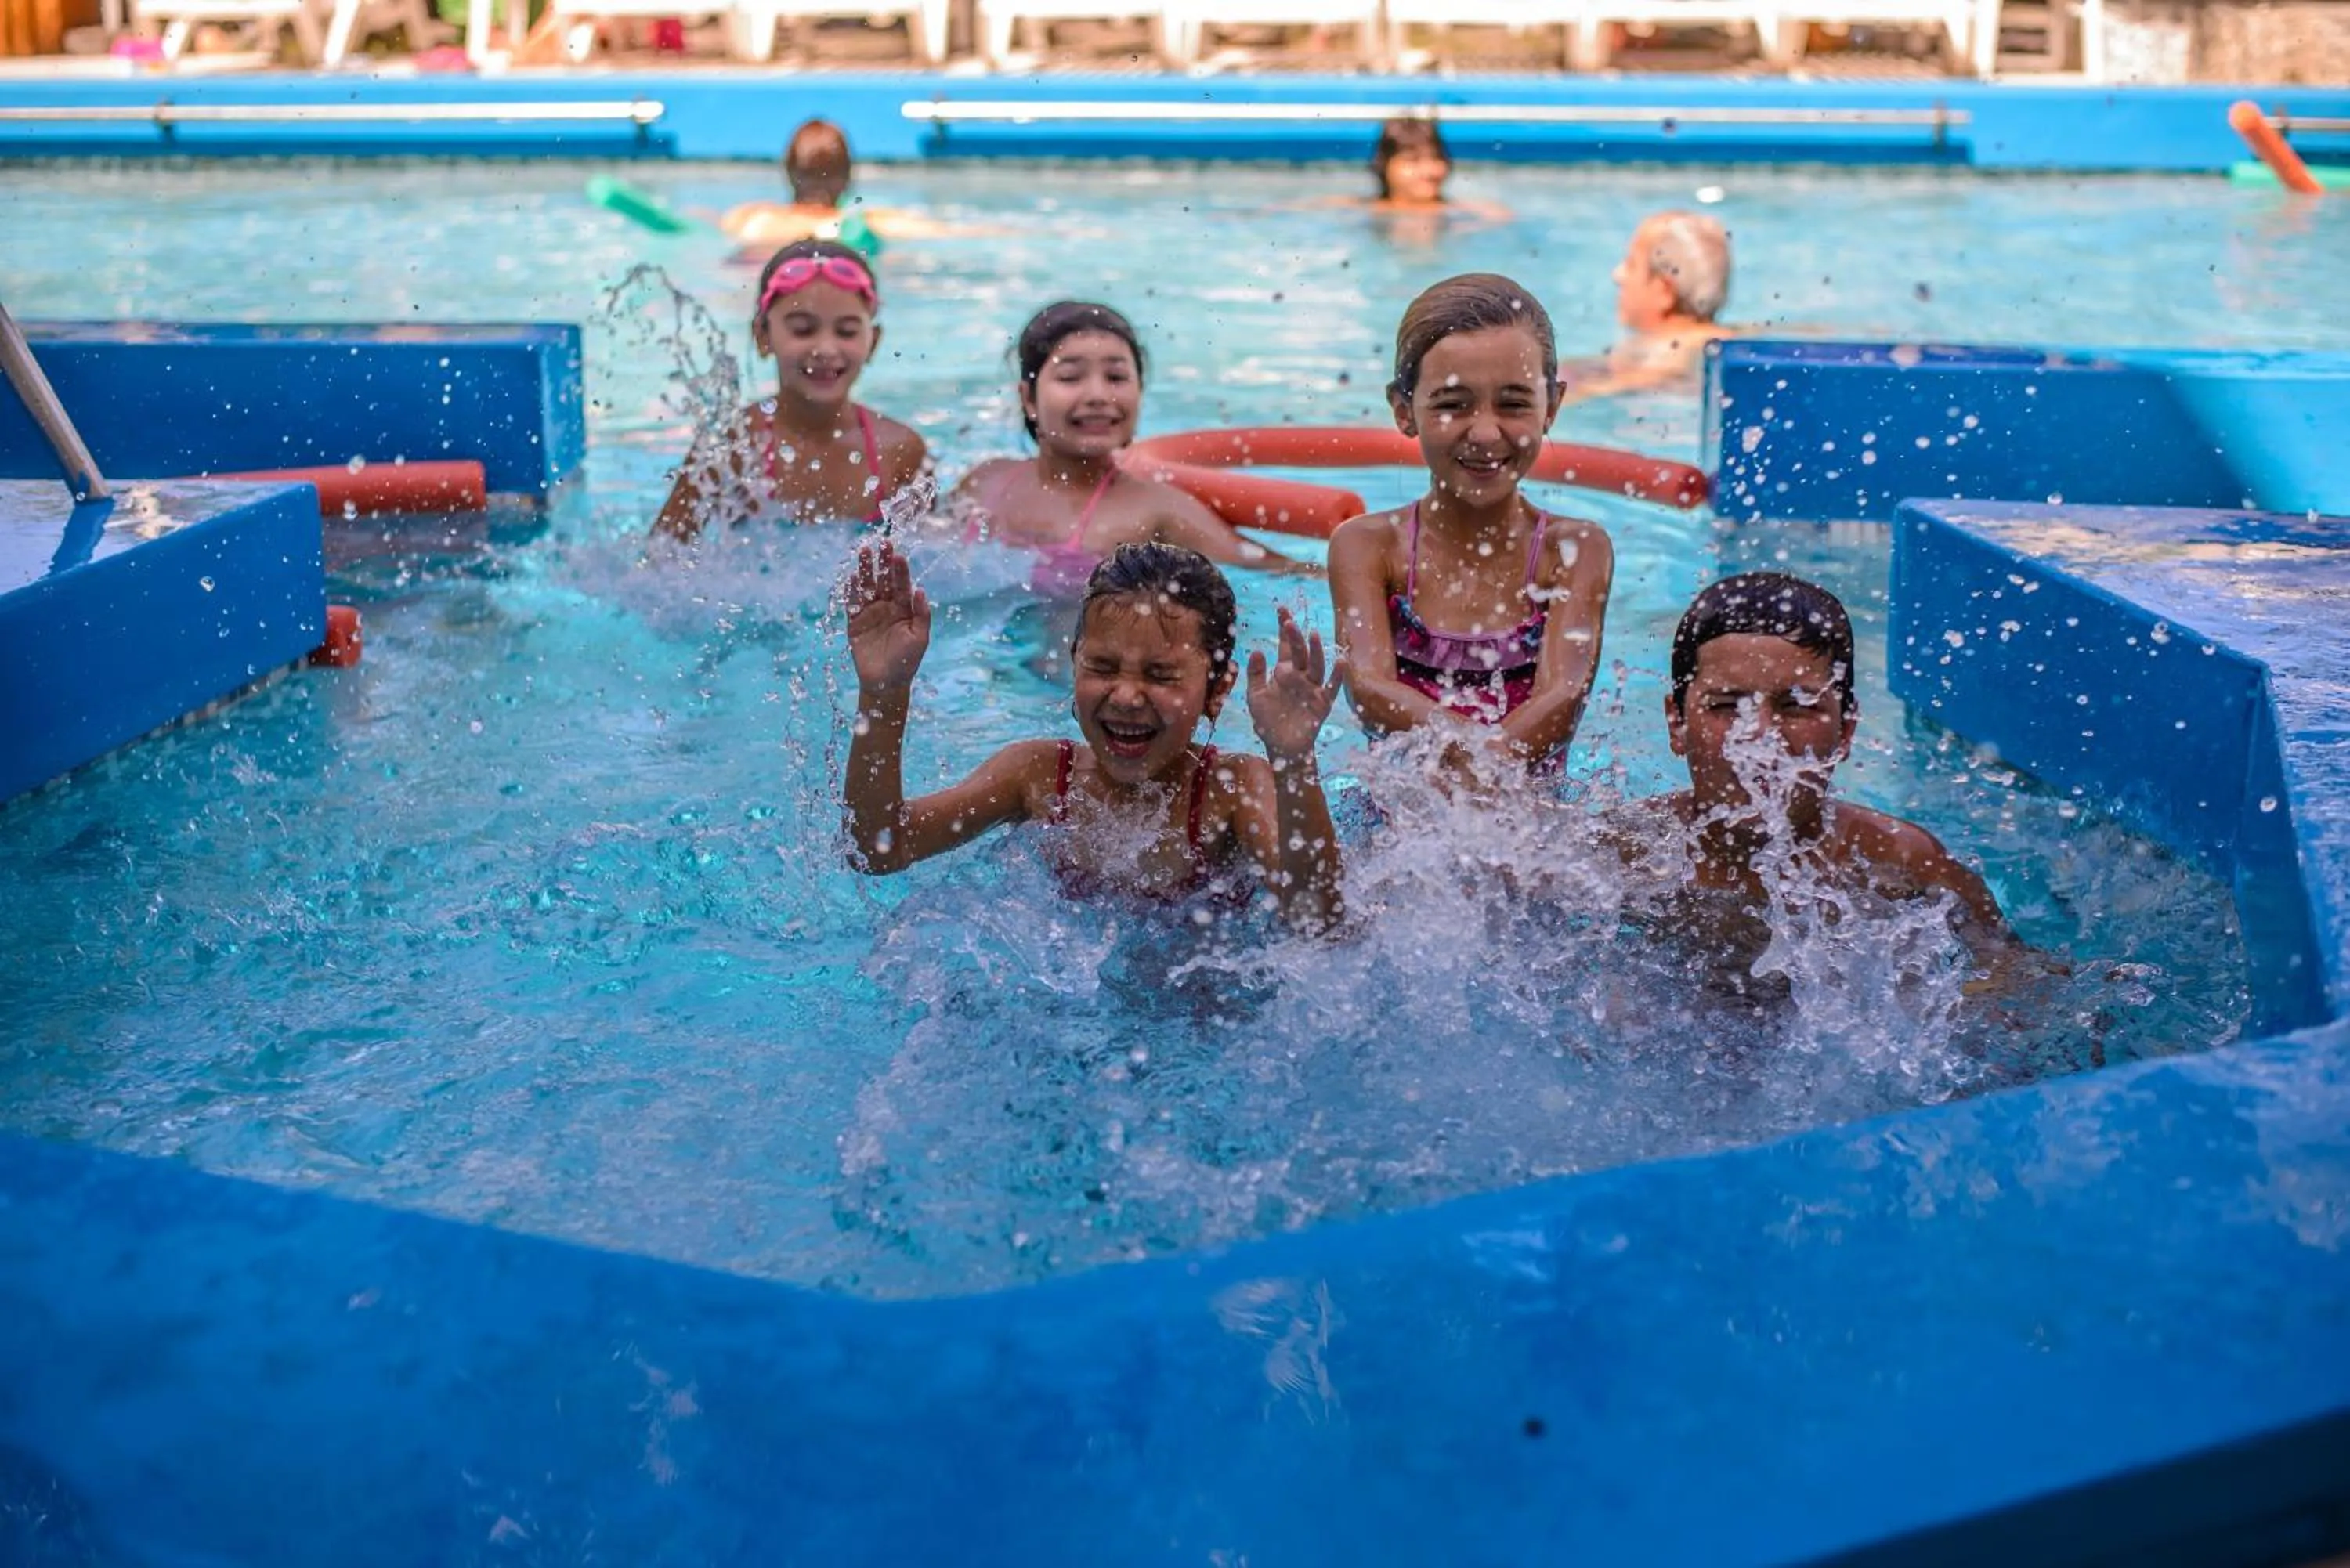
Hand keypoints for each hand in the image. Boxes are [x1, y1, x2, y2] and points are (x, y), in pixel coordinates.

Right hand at [844, 541, 930, 692]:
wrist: (886, 683)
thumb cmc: (907, 661)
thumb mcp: (920, 638)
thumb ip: (921, 615)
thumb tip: (921, 590)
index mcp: (904, 609)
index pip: (902, 584)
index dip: (900, 570)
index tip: (898, 554)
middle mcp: (887, 606)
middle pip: (883, 580)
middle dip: (882, 562)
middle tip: (881, 543)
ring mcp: (870, 613)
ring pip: (867, 587)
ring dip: (865, 570)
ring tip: (863, 551)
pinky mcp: (854, 622)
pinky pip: (852, 603)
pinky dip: (851, 590)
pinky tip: (852, 577)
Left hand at [1246, 607, 1344, 763]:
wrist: (1281, 747)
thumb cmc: (1268, 721)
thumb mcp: (1255, 696)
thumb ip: (1255, 674)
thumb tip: (1257, 650)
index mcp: (1284, 672)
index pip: (1285, 646)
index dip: (1284, 628)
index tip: (1282, 609)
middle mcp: (1300, 677)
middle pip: (1300, 652)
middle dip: (1294, 637)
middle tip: (1289, 622)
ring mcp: (1312, 688)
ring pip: (1316, 665)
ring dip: (1315, 650)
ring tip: (1312, 635)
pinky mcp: (1322, 703)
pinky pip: (1332, 687)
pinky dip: (1338, 675)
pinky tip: (1342, 661)